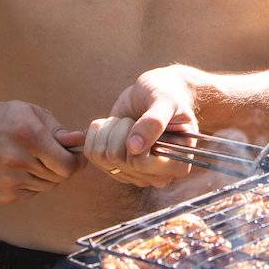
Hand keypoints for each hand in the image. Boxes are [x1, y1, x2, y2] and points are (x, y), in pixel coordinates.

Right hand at [0, 100, 83, 204]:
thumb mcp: (30, 113)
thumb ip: (58, 130)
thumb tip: (81, 142)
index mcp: (30, 136)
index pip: (68, 165)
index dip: (76, 161)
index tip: (76, 155)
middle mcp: (18, 161)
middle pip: (59, 177)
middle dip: (61, 166)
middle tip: (51, 154)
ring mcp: (8, 181)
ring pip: (46, 186)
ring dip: (46, 175)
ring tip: (31, 158)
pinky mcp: (1, 195)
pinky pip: (30, 193)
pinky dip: (30, 183)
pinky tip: (16, 168)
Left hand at [80, 66, 201, 188]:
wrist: (155, 92)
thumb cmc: (167, 94)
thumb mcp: (166, 101)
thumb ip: (155, 122)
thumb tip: (134, 148)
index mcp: (177, 165)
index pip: (140, 163)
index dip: (134, 139)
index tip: (146, 119)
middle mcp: (155, 176)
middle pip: (118, 160)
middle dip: (121, 130)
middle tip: (135, 119)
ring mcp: (134, 173)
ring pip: (102, 157)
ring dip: (109, 130)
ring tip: (126, 120)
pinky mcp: (114, 166)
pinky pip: (91, 153)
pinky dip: (97, 132)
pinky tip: (113, 124)